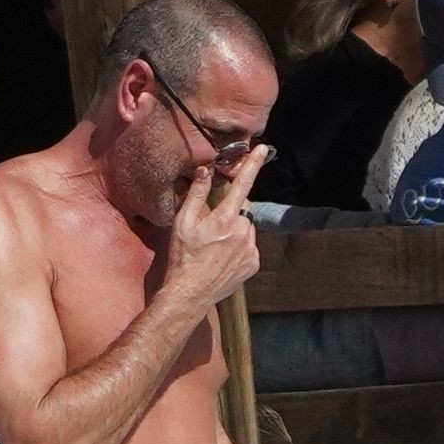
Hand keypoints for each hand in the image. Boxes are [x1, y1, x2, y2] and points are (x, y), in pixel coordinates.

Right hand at [167, 146, 267, 309]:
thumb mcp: (182, 224)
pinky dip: (240, 248)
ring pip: (247, 229)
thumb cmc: (182, 258)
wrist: (189, 294)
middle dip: (231, 214)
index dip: (252, 165)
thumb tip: (205, 172)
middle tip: (213, 229)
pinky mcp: (253, 263)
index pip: (242, 185)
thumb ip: (196, 195)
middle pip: (243, 211)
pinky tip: (223, 258)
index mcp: (225, 219)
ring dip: (236, 232)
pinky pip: (250, 247)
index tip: (261, 150)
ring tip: (216, 247)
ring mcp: (250, 249)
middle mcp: (242, 232)